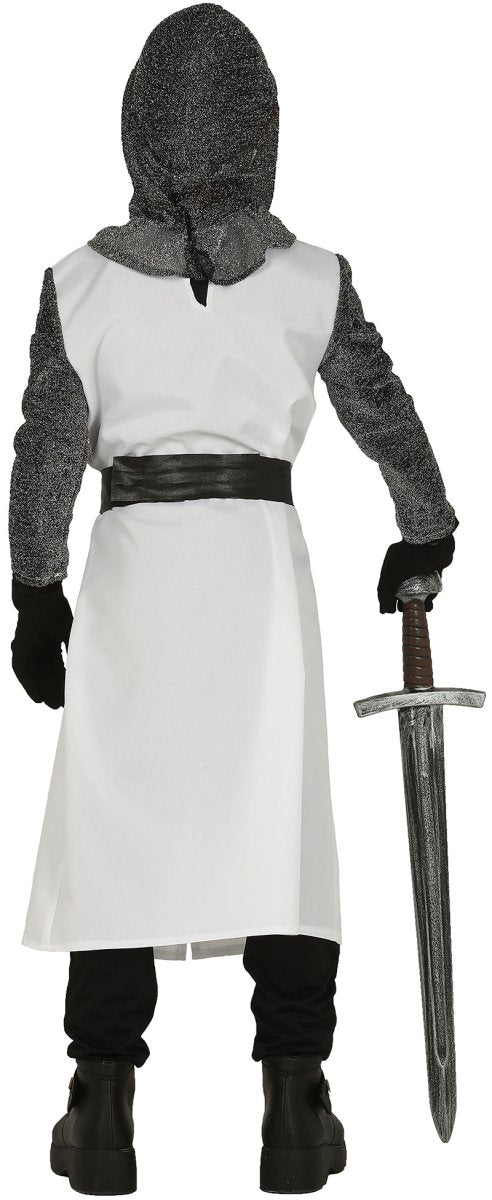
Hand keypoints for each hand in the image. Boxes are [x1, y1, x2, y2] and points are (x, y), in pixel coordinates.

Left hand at [11, 577, 72, 707]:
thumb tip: (89, 664)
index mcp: (53, 644)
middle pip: (47, 675)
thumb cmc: (56, 609)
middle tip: (62, 706)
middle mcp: (40, 649)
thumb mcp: (70, 631)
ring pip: (36, 676)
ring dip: (43, 691)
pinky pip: (22, 672)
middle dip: (54, 690)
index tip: (72, 696)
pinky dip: (29, 686)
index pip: (59, 669)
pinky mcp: (19, 649)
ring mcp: (28, 649)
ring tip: (52, 705)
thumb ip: (74, 648)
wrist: (39, 595)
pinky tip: (37, 698)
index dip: (64, 683)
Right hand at [378, 532, 455, 613]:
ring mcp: (420, 568)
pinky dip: (430, 595)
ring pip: (418, 589)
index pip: (387, 586)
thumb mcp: (391, 576)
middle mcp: (404, 567)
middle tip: (404, 610)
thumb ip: (385, 593)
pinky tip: (429, 604)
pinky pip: (431, 585)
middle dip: (403, 602)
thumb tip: (383, 611)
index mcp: (391, 566)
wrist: (434, 542)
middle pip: (402, 589)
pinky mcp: (434, 569)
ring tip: (419, 611)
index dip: (388, 600)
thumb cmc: (409, 557)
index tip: (392, 611)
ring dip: (418, 601)